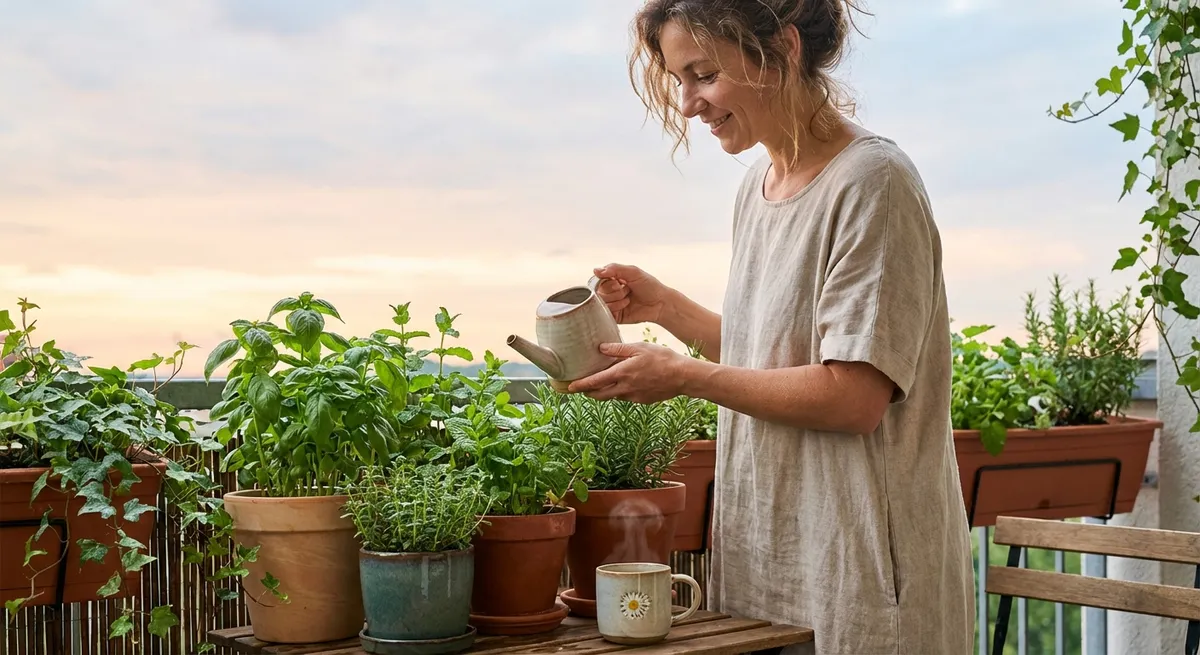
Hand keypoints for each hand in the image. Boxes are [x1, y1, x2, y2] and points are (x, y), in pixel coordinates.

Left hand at [567, 342, 696, 403]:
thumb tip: (600, 348)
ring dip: (603, 392)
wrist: (683, 376)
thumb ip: (618, 349)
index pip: (595, 382)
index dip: (580, 385)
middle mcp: (625, 388)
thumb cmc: (663, 358)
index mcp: (622, 373)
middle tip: (580, 388)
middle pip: (599, 395)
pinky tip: (623, 384)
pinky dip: (619, 392)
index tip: (570, 387)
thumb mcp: (639, 347)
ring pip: (612, 397)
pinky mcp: (642, 401)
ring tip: (599, 385)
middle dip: (588, 392)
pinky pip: (625, 398)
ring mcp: (634, 397)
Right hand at [591, 263, 672, 324]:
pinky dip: (616, 308)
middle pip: (599, 292)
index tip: (618, 282)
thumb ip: (615, 268)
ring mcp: (613, 304)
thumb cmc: (650, 286)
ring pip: (602, 303)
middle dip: (614, 291)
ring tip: (628, 299)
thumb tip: (596, 270)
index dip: (607, 282)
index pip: (598, 280)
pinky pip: (606, 313)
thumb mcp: (634, 272)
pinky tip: (626, 305)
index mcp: (613, 279)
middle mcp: (611, 292)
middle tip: (627, 290)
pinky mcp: (615, 316)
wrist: (661, 303)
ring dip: (617, 299)